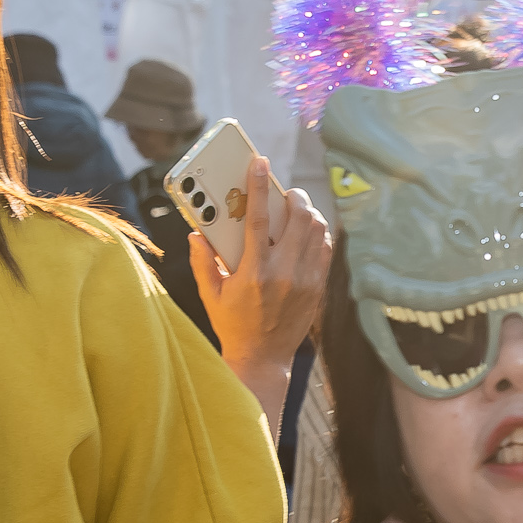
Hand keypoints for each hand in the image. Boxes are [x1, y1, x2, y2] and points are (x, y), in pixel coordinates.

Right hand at [194, 155, 330, 416]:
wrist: (263, 359)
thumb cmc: (233, 324)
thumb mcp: (210, 294)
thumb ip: (202, 261)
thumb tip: (197, 233)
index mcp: (252, 272)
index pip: (256, 218)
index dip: (258, 186)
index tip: (259, 163)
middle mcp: (283, 273)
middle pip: (298, 218)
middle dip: (292, 196)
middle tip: (284, 192)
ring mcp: (305, 281)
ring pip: (317, 230)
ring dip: (308, 212)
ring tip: (297, 209)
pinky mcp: (318, 288)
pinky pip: (326, 249)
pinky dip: (319, 233)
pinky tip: (308, 230)